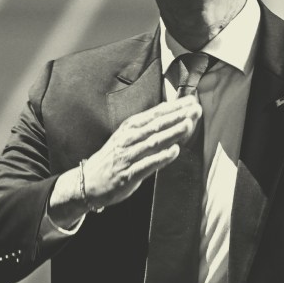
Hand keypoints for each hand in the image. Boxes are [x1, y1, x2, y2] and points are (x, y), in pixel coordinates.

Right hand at [81, 96, 201, 207]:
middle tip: (196, 109)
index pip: (155, 114)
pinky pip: (147, 164)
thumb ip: (148, 126)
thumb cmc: (114, 157)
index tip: (191, 101)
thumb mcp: (127, 136)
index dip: (174, 107)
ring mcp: (128, 156)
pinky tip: (175, 151)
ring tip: (188, 124)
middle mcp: (129, 139)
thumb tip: (170, 110)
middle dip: (178, 116)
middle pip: (157, 125)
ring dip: (172, 133)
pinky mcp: (128, 174)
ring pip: (153, 142)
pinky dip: (161, 157)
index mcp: (130, 128)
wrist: (88, 181)